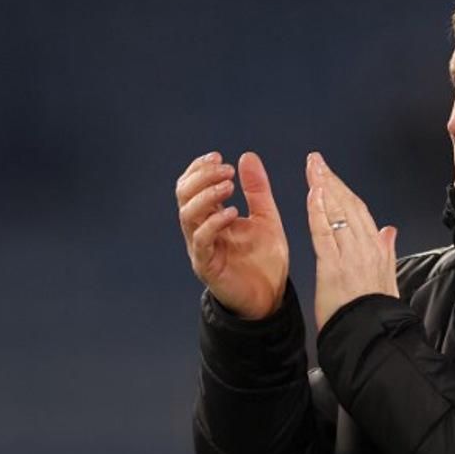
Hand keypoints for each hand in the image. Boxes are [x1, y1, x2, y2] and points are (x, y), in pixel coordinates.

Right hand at [176, 151, 289, 319]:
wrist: (270, 297)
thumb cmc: (265, 260)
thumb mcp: (266, 217)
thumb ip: (257, 189)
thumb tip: (247, 155)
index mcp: (211, 218)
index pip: (191, 186)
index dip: (199, 169)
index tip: (218, 156)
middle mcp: (201, 231)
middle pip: (184, 196)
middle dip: (201, 178)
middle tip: (225, 169)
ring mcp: (201, 248)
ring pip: (188, 215)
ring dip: (206, 195)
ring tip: (228, 186)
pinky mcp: (207, 266)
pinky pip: (202, 241)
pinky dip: (214, 223)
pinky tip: (233, 213)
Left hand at [305, 152, 397, 330]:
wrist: (373, 335)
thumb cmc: (376, 312)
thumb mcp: (388, 278)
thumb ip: (387, 251)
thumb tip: (389, 230)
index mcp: (377, 250)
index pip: (360, 211)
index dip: (344, 190)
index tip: (331, 175)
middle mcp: (366, 248)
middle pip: (348, 206)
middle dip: (331, 180)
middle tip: (316, 161)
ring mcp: (350, 256)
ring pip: (337, 214)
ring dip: (323, 188)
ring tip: (312, 169)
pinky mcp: (334, 267)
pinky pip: (325, 233)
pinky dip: (319, 212)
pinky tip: (314, 194)